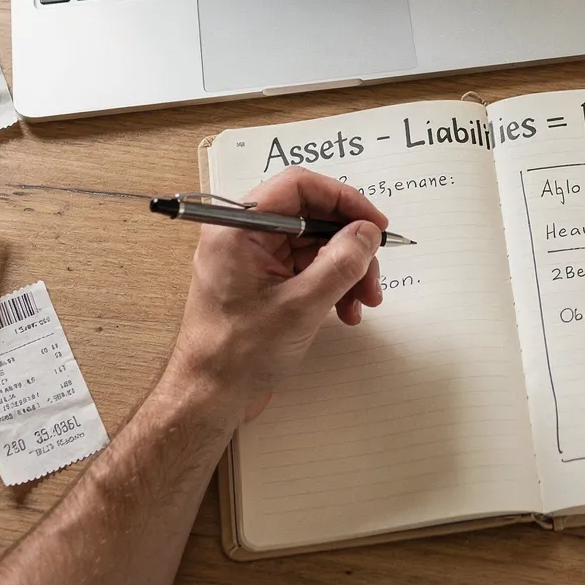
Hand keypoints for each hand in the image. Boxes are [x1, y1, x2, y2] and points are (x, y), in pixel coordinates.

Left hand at [161, 167, 388, 427]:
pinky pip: (306, 269)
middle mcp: (244, 236)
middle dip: (349, 245)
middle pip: (311, 217)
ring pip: (314, 246)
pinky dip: (331, 285)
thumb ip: (340, 263)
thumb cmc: (238, 354)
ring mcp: (253, 260)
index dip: (342, 199)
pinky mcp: (263, 283)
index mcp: (239, 228)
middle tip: (373, 274)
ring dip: (346, 270)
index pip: (298, 186)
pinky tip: (346, 312)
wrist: (210, 398)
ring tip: (363, 303)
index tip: (373, 223)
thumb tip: (367, 233)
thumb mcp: (300, 305)